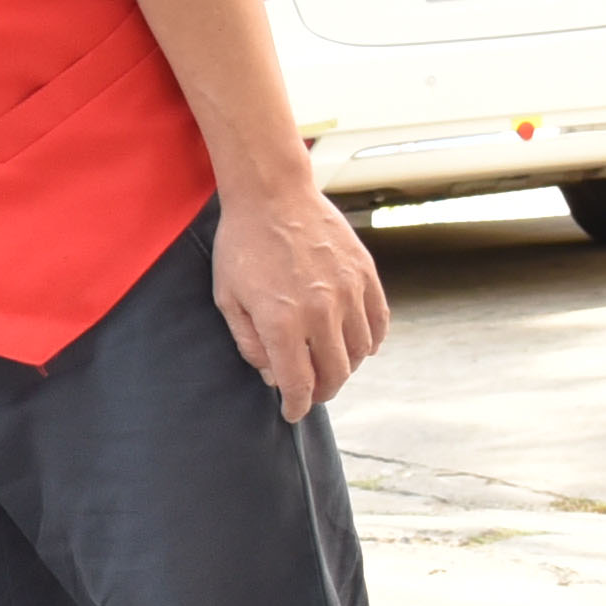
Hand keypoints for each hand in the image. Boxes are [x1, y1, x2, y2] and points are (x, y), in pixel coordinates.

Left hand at [209, 182, 387, 423]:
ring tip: (331, 367)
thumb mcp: (227, 299)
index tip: (292, 411)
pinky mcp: (365, 274)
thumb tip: (273, 375)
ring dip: (346, 368)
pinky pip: (378, 322)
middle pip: (335, 374)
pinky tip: (360, 346)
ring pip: (360, 352)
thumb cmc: (242, 246)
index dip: (296, 405)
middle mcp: (320, 311)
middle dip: (322, 392)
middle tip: (311, 393)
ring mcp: (347, 292)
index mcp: (281, 322)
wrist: (272, 194)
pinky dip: (372, 342)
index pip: (299, 384)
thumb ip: (249, 343)